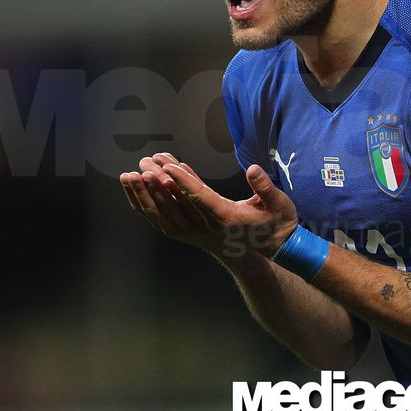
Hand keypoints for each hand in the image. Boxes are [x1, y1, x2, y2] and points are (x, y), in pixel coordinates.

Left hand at [119, 153, 298, 256]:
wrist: (272, 247)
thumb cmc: (277, 221)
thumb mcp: (279, 203)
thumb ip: (265, 187)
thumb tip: (253, 170)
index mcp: (227, 217)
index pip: (200, 198)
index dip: (183, 182)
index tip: (167, 165)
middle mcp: (208, 227)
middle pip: (176, 205)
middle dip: (158, 183)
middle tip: (144, 163)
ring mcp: (197, 232)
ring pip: (165, 214)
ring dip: (146, 195)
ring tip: (131, 173)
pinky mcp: (191, 233)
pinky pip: (163, 220)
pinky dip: (148, 205)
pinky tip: (137, 189)